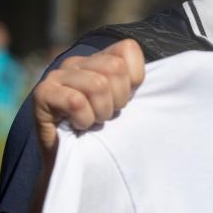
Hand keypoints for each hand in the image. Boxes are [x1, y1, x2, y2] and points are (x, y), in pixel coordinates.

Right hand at [33, 39, 144, 160]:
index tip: (126, 99)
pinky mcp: (43, 93)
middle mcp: (78, 62)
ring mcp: (58, 75)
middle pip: (115, 68)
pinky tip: (78, 126)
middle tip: (107, 115)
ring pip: (98, 84)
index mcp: (100, 59)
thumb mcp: (128, 104)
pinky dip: (83, 119)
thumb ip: (139, 83)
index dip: (134, 79)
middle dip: (118, 100)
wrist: (75, 164)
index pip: (128, 48)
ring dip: (101, 112)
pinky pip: (75, 101)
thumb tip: (170, 74)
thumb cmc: (106, 132)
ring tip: (93, 121)